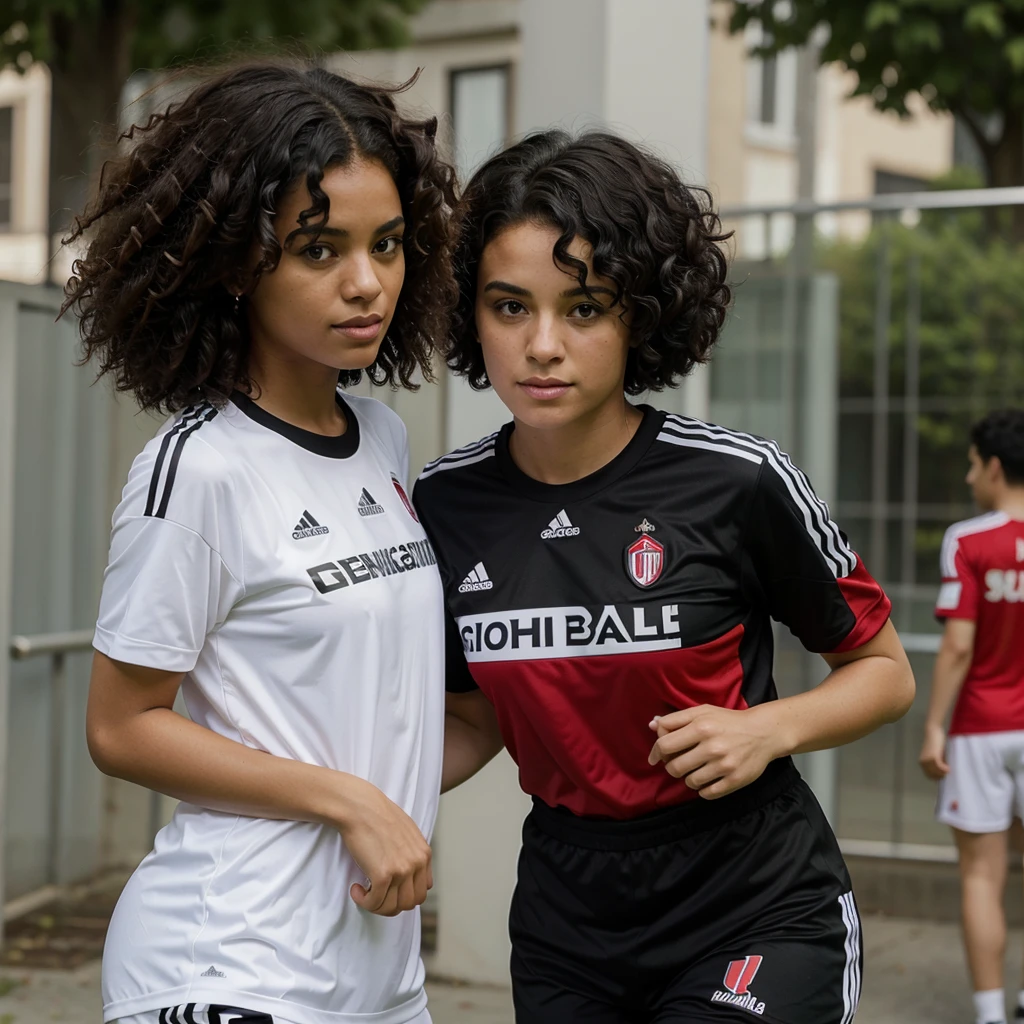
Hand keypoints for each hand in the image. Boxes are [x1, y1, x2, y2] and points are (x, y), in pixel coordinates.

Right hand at [334, 777, 432, 916]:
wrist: (360, 806)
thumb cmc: (378, 816)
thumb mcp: (407, 832)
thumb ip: (412, 853)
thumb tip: (408, 876)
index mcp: (424, 854)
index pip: (423, 890)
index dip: (404, 894)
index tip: (389, 889)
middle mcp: (417, 863)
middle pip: (410, 903)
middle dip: (391, 904)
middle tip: (375, 894)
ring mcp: (401, 870)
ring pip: (393, 907)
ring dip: (376, 905)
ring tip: (363, 891)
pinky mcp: (383, 875)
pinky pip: (375, 903)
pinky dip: (364, 902)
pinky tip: (356, 889)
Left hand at [647, 704, 783, 799]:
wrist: (763, 732)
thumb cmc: (728, 721)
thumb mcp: (702, 712)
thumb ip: (676, 719)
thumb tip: (652, 726)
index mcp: (701, 726)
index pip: (664, 745)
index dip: (656, 752)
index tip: (657, 756)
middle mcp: (712, 746)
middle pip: (674, 767)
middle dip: (672, 766)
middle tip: (679, 763)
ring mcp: (724, 765)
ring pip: (689, 782)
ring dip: (688, 778)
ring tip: (696, 769)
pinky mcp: (735, 780)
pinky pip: (707, 794)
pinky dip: (703, 789)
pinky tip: (707, 780)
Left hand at [918, 723, 949, 779]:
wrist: (933, 731)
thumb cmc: (935, 742)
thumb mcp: (936, 755)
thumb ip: (938, 762)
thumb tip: (944, 772)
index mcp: (922, 762)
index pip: (929, 775)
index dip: (937, 777)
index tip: (944, 776)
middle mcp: (923, 762)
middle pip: (933, 775)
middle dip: (941, 776)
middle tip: (948, 773)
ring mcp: (927, 760)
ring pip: (936, 772)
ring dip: (943, 773)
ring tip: (949, 770)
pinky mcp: (933, 756)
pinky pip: (939, 766)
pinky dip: (944, 769)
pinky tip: (949, 768)